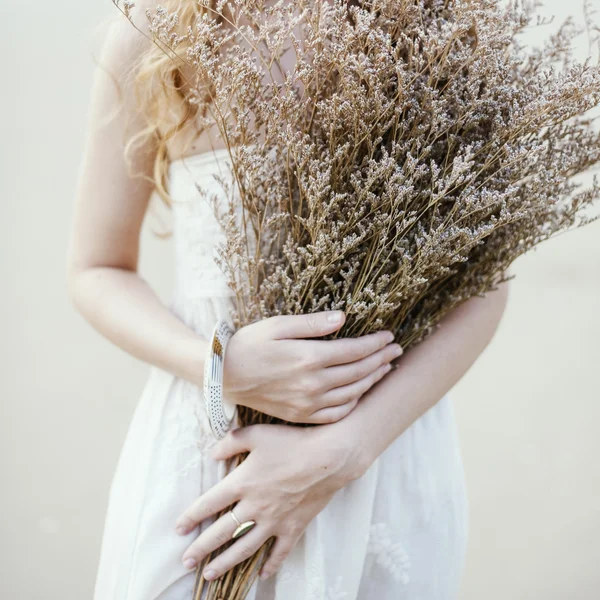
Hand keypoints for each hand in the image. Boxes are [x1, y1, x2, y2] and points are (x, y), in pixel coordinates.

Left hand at [175, 423, 367, 580]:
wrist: (329, 457)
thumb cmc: (292, 442)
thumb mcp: (257, 434)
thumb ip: (231, 442)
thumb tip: (212, 453)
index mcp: (242, 483)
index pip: (209, 504)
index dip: (191, 517)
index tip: (179, 529)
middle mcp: (254, 506)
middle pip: (222, 532)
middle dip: (201, 548)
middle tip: (186, 561)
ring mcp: (274, 521)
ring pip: (244, 548)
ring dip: (225, 562)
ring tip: (209, 573)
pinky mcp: (293, 527)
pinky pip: (279, 552)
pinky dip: (271, 565)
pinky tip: (262, 575)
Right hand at [223, 310, 402, 422]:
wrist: (224, 375)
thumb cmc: (250, 344)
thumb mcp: (278, 325)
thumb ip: (312, 324)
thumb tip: (343, 318)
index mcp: (309, 358)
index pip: (354, 350)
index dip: (375, 343)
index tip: (389, 335)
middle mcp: (312, 384)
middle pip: (358, 372)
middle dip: (381, 359)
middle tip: (396, 350)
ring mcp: (307, 404)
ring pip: (352, 393)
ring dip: (373, 380)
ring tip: (385, 368)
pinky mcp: (300, 416)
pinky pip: (336, 414)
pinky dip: (353, 402)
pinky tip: (360, 392)